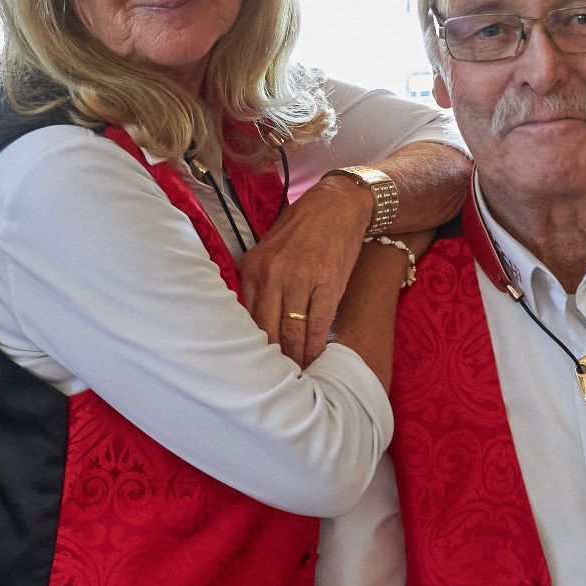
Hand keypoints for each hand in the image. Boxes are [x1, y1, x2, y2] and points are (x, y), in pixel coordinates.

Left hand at [241, 174, 371, 366]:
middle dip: (271, 360)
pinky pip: (318, 325)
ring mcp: (301, 279)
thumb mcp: (270, 249)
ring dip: (295, 358)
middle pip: (266, 330)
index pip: (246, 317)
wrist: (339, 204)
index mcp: (254, 267)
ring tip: (297, 377)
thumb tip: (252, 322)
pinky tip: (316, 359)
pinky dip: (316, 346)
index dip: (251, 346)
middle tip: (274, 380)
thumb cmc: (302, 228)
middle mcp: (273, 274)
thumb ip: (260, 282)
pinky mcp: (328, 284)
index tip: (254, 366)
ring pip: (292, 332)